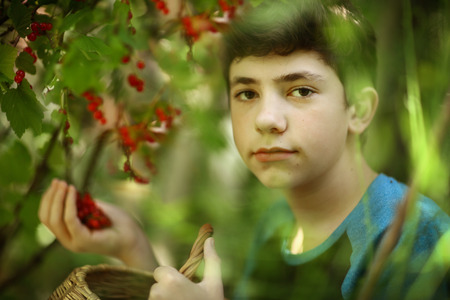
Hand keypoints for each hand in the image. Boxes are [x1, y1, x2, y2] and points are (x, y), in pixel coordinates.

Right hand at [39, 179, 156, 270]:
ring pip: (55, 219)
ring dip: (58, 198)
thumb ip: (81, 204)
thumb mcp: (95, 210)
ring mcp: (75, 242)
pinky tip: (73, 191)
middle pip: (47, 218)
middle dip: (51, 197)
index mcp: (68, 234)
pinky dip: (69, 203)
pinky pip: (70, 219)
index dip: (48, 199)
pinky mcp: (83, 240)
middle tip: (58, 181)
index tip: (56, 183)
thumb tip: (69, 190)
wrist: (134, 238)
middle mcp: (68, 240)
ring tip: (64, 184)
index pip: (47, 217)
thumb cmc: (117, 223)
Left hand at [149, 237, 223, 299]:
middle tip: (184, 299)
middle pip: (156, 285)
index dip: (172, 278)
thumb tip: (210, 239)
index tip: (183, 287)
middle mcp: (158, 293)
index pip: (160, 271)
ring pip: (154, 298)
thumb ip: (212, 260)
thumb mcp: (214, 284)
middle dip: (167, 291)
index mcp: (171, 281)